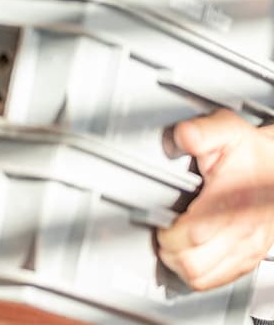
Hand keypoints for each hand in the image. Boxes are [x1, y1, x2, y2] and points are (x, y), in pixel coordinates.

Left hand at [156, 109, 273, 289]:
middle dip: (169, 249)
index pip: (195, 233)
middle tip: (160, 231)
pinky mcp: (249, 257)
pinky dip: (198, 274)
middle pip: (194, 263)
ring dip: (179, 264)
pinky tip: (188, 254)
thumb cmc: (251, 151)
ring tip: (170, 243)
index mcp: (232, 200)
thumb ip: (200, 133)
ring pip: (203, 277)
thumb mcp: (226, 130)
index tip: (159, 219)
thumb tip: (181, 137)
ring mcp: (247, 247)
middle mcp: (242, 230)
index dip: (169, 231)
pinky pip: (219, 280)